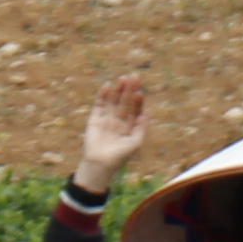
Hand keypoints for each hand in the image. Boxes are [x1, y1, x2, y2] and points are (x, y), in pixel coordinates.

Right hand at [73, 71, 151, 195]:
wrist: (100, 165)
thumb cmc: (120, 157)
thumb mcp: (135, 143)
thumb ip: (141, 127)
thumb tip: (147, 111)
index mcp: (129, 125)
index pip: (135, 109)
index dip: (138, 100)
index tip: (140, 92)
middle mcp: (119, 120)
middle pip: (125, 101)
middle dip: (129, 90)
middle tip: (134, 76)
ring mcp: (107, 118)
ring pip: (113, 100)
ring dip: (118, 90)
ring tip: (123, 78)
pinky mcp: (95, 119)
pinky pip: (99, 105)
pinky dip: (103, 95)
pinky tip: (107, 86)